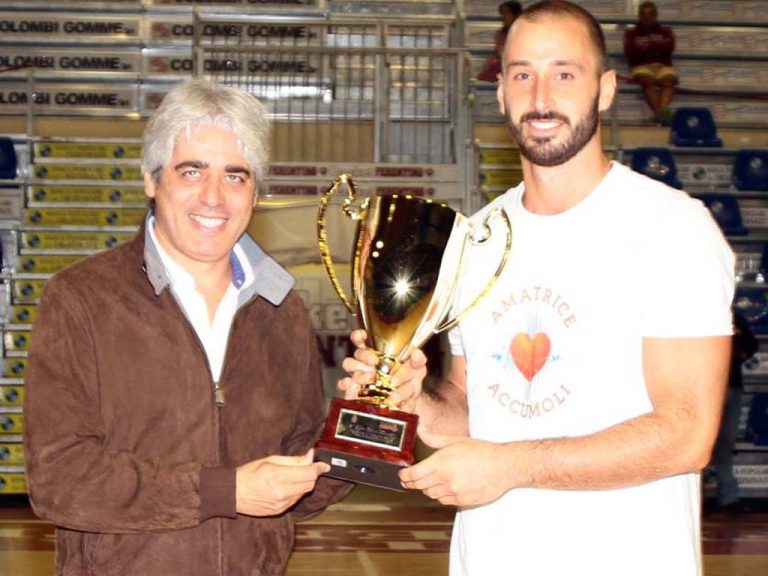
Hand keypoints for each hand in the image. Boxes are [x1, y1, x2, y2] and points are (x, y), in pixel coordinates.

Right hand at [235, 450, 329, 516]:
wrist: (232, 493)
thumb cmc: (249, 473)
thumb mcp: (270, 460)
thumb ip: (293, 460)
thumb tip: (310, 456)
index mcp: (278, 477)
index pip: (308, 473)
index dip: (319, 468)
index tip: (324, 464)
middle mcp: (282, 493)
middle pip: (310, 484)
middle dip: (313, 474)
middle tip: (309, 467)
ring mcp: (281, 504)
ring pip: (304, 493)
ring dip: (305, 483)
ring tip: (295, 475)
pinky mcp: (279, 511)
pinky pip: (295, 500)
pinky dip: (297, 492)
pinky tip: (288, 486)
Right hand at [338, 329, 428, 411]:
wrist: (407, 401)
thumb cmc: (409, 380)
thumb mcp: (417, 369)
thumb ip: (417, 360)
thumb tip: (416, 354)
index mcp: (379, 351)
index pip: (364, 338)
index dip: (360, 335)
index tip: (362, 336)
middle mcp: (367, 361)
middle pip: (358, 352)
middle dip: (365, 355)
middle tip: (374, 361)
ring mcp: (360, 375)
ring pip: (350, 367)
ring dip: (358, 371)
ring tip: (369, 377)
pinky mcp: (356, 390)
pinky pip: (346, 386)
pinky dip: (346, 386)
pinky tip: (350, 388)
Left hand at [399, 429, 515, 506]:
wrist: (504, 466)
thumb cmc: (482, 451)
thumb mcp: (456, 440)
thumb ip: (434, 438)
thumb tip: (420, 430)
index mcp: (441, 462)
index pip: (414, 475)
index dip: (404, 476)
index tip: (402, 475)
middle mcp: (445, 479)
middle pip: (419, 486)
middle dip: (413, 483)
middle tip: (410, 479)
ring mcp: (454, 492)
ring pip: (431, 494)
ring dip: (428, 488)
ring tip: (431, 481)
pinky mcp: (462, 501)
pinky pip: (444, 501)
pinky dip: (441, 495)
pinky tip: (446, 487)